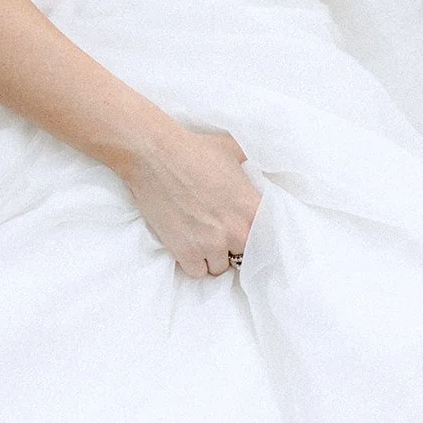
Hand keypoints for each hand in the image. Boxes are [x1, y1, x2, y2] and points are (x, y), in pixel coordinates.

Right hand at [123, 127, 259, 278]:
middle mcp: (235, 231)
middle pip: (243, 256)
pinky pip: (197, 273)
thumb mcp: (234, 150)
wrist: (156, 156)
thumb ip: (251, 164)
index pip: (266, 238)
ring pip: (219, 268)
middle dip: (232, 247)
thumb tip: (258, 166)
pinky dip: (193, 263)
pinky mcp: (185, 252)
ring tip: (202, 239)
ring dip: (212, 257)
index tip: (243, 232)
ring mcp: (210, 244)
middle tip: (219, 233)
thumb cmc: (195, 150)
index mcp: (252, 208)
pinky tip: (189, 247)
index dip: (253, 236)